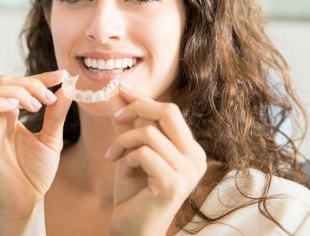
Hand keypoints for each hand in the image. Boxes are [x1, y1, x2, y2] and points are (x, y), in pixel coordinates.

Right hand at [0, 70, 71, 231]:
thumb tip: (67, 89)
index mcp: (11, 115)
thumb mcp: (51, 139)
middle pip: (3, 81)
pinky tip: (17, 109)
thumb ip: (56, 114)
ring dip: (17, 92)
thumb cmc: (34, 173)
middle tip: (48, 98)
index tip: (61, 76)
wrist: (25, 202)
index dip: (40, 77)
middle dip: (29, 82)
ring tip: (37, 107)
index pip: (20, 84)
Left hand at [106, 83, 206, 235]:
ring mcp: (187, 172)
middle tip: (116, 116)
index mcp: (190, 149)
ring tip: (113, 155)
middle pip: (168, 112)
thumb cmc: (134, 193)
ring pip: (149, 132)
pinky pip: (143, 153)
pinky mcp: (172, 183)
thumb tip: (121, 93)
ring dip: (123, 140)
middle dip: (137, 107)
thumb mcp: (133, 152)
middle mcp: (196, 158)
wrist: (132, 229)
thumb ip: (131, 125)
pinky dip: (126, 156)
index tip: (121, 88)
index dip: (144, 98)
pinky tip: (120, 168)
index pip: (170, 111)